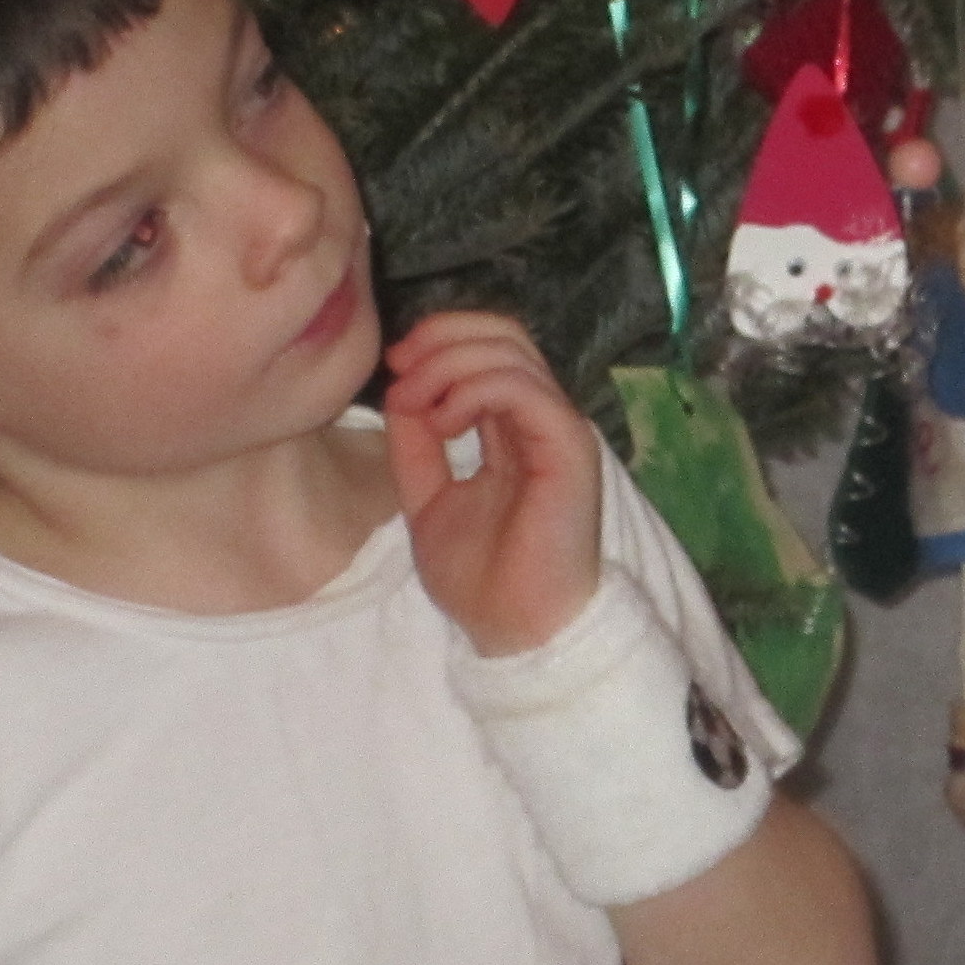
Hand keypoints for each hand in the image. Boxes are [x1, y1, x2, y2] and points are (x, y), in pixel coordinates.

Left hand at [383, 311, 604, 657]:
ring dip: (450, 363)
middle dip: (442, 336)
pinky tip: (444, 423)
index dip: (440, 338)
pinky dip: (474, 389)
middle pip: (505, 333)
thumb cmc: (482, 578)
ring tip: (418, 403)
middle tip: (401, 367)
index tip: (395, 365)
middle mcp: (542, 420)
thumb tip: (403, 390)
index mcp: (514, 429)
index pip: (491, 348)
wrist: (515, 631)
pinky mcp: (569, 446)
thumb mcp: (427, 498)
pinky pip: (524, 388)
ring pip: (512, 351)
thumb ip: (416, 445)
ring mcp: (559, 430)